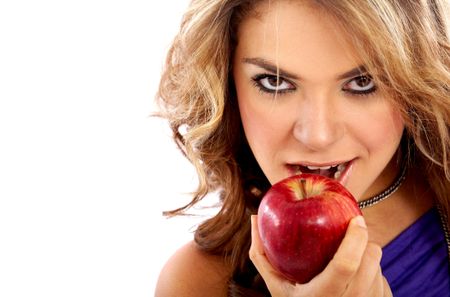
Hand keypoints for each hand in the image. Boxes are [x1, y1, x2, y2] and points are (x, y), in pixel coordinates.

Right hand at [249, 215, 392, 296]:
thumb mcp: (275, 283)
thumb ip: (261, 254)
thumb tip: (253, 218)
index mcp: (321, 296)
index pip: (346, 264)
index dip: (355, 238)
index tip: (355, 219)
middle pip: (370, 262)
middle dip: (366, 242)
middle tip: (356, 232)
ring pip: (379, 270)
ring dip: (369, 258)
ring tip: (353, 258)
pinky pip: (384, 284)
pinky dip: (374, 275)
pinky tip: (360, 278)